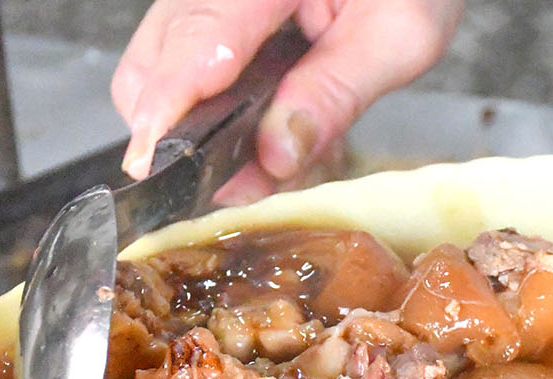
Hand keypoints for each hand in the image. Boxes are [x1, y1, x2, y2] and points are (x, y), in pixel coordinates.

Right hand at [112, 0, 463, 200]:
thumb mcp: (398, 34)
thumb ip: (336, 93)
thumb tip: (276, 154)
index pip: (197, 35)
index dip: (170, 108)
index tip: (158, 165)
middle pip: (153, 62)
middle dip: (175, 135)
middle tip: (227, 186)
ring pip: (155, 70)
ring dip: (193, 130)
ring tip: (254, 166)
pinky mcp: (212, 13)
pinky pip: (180, 65)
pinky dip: (206, 110)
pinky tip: (256, 135)